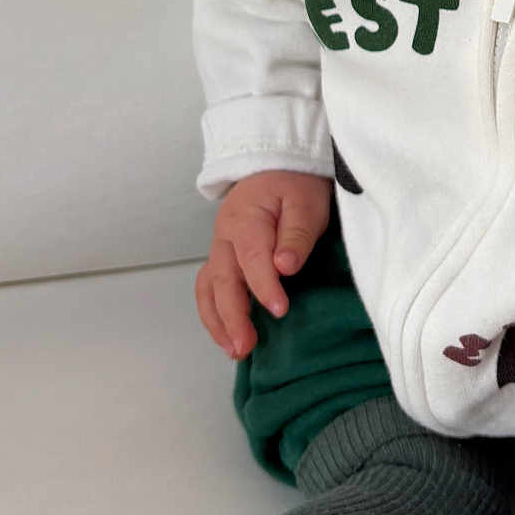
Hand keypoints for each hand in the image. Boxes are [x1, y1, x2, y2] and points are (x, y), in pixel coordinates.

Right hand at [194, 170, 333, 360]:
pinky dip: (215, 312)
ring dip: (218, 320)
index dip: (264, 288)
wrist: (277, 164)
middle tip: (246, 347)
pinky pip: (210, 287)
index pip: (252, 260)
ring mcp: (220, 248)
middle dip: (232, 316)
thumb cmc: (296, 184)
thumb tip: (284, 266)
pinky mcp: (223, 257)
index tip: (280, 310)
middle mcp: (225, 237)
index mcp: (245, 220)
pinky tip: (228, 334)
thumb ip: (296, 234)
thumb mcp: (306, 201)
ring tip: (234, 350)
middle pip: (222, 280)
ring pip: (208, 288)